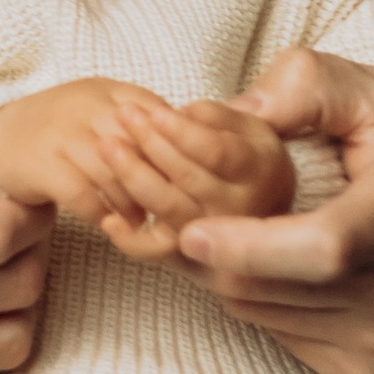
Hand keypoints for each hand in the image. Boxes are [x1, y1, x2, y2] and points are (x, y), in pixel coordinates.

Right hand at [0, 79, 181, 239]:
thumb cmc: (62, 130)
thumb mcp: (102, 110)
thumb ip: (142, 121)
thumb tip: (193, 152)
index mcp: (109, 91)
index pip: (158, 116)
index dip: (179, 150)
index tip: (193, 178)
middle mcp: (87, 107)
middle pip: (140, 145)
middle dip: (160, 180)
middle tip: (177, 208)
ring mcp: (64, 135)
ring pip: (115, 173)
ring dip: (134, 202)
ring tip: (144, 220)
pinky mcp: (43, 165)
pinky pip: (83, 195)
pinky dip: (102, 214)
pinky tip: (111, 226)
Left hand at [91, 97, 296, 264]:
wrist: (266, 213)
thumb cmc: (247, 158)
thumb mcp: (246, 127)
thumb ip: (215, 116)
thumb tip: (178, 116)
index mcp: (258, 170)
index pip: (216, 152)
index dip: (181, 131)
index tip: (153, 112)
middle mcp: (241, 210)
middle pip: (187, 178)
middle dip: (150, 144)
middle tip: (122, 115)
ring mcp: (219, 241)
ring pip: (169, 210)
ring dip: (133, 178)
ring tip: (107, 146)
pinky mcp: (195, 262)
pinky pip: (158, 252)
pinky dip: (130, 240)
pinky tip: (108, 218)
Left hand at [173, 48, 373, 373]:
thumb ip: (309, 86)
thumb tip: (228, 111)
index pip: (322, 249)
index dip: (249, 245)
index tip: (192, 228)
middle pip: (271, 288)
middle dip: (215, 252)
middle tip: (196, 212)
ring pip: (264, 317)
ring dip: (236, 278)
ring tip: (241, 234)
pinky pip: (284, 341)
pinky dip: (266, 304)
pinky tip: (279, 269)